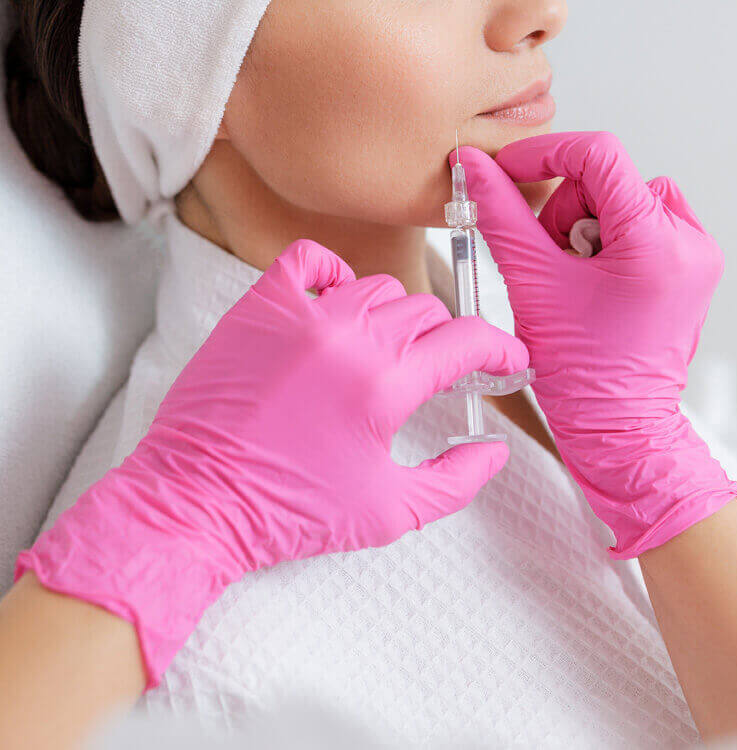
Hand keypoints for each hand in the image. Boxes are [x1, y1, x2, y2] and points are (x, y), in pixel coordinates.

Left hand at [16, 238, 527, 687]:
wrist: (196, 502)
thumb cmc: (290, 512)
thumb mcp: (390, 513)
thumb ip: (456, 481)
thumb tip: (494, 450)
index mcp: (387, 384)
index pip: (467, 337)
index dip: (500, 347)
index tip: (505, 359)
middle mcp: (350, 337)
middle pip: (426, 311)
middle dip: (444, 341)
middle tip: (436, 371)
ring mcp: (301, 315)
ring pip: (376, 287)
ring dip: (393, 315)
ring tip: (381, 349)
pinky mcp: (259, 307)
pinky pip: (308, 259)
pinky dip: (332, 271)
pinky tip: (334, 302)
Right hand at [452, 131, 736, 558]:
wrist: (619, 427)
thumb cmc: (580, 372)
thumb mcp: (531, 282)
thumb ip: (500, 215)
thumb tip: (475, 165)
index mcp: (656, 244)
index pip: (600, 155)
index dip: (546, 155)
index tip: (509, 172)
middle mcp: (689, 243)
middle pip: (610, 179)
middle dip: (566, 209)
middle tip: (548, 257)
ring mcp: (697, 255)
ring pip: (626, 197)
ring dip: (586, 222)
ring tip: (572, 275)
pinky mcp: (693, 266)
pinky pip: (645, 220)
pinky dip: (610, 236)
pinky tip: (593, 277)